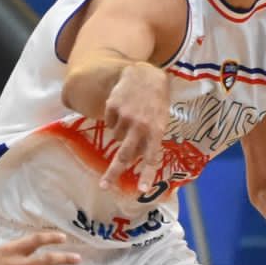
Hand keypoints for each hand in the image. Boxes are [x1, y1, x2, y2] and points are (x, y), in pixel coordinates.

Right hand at [98, 63, 169, 196]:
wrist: (143, 74)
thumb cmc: (155, 101)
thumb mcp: (160, 119)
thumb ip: (151, 138)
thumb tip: (138, 159)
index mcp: (156, 130)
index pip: (152, 157)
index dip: (147, 174)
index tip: (142, 190)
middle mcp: (141, 126)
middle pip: (125, 155)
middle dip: (113, 173)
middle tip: (104, 185)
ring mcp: (125, 117)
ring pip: (116, 137)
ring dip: (121, 132)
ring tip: (130, 117)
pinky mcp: (112, 108)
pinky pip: (109, 123)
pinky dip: (114, 119)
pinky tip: (122, 108)